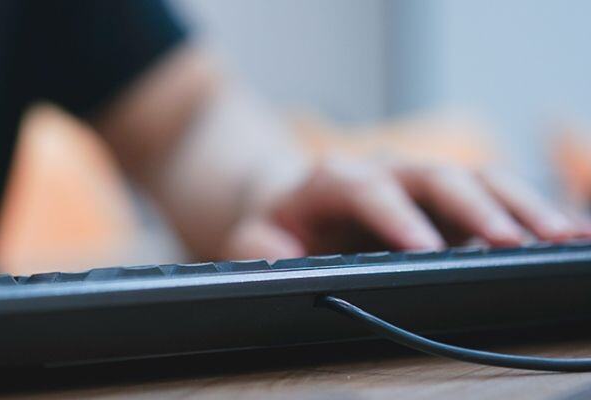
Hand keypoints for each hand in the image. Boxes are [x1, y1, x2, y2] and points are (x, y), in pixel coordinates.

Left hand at [221, 156, 589, 259]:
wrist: (294, 202)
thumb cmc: (280, 224)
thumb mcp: (254, 235)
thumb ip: (260, 247)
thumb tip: (284, 261)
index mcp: (337, 178)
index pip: (369, 191)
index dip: (396, 218)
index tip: (423, 248)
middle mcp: (389, 170)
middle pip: (437, 178)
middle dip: (476, 208)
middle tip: (511, 242)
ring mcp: (425, 182)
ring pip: (479, 180)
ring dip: (520, 206)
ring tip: (559, 236)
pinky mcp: (454, 197)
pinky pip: (501, 194)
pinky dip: (535, 210)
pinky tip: (570, 232)